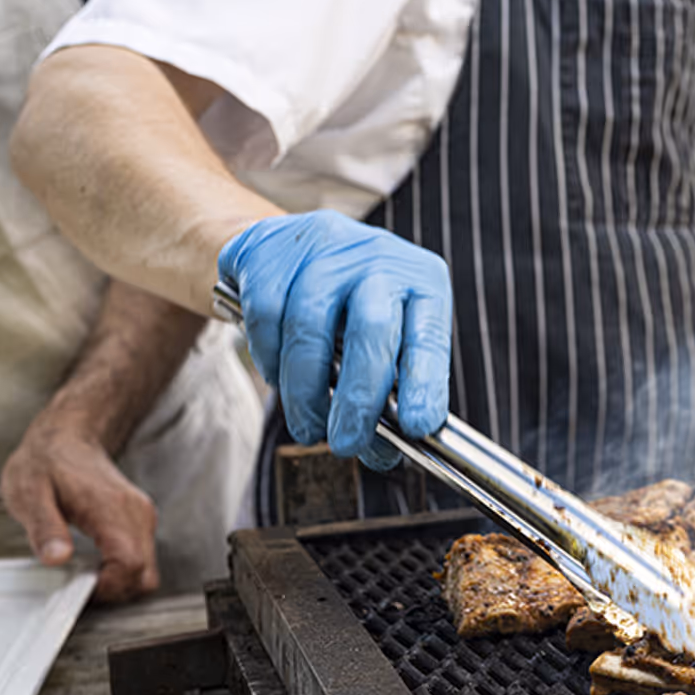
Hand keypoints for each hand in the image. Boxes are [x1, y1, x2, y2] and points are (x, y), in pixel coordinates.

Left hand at [1, 419, 158, 602]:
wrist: (67, 438)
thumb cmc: (47, 463)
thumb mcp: (30, 495)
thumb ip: (45, 529)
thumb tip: (57, 559)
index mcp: (113, 509)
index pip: (130, 565)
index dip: (107, 588)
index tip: (79, 590)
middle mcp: (137, 514)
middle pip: (145, 574)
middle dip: (114, 591)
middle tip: (79, 586)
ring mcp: (142, 517)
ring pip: (146, 569)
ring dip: (118, 581)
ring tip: (82, 574)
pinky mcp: (139, 521)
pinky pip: (141, 557)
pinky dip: (121, 569)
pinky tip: (94, 562)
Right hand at [218, 211, 451, 468]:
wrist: (288, 242)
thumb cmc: (350, 303)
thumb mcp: (387, 334)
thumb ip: (390, 388)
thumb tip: (384, 453)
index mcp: (421, 280)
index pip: (428, 336)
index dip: (425, 383)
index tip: (418, 427)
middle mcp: (379, 258)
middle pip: (372, 327)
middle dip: (359, 396)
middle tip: (348, 444)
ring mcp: (323, 250)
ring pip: (309, 327)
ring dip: (306, 391)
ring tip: (309, 428)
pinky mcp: (270, 252)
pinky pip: (265, 317)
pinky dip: (269, 360)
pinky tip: (278, 379)